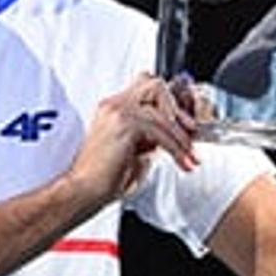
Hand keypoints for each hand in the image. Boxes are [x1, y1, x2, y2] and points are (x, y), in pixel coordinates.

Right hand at [66, 73, 199, 203]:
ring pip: (162, 113)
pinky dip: (176, 148)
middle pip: (156, 85)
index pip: (147, 84)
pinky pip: (160, 131)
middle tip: (190, 132)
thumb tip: (181, 129)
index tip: (186, 122)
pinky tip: (182, 162)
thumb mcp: (140, 149)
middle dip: (178, 110)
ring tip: (190, 156)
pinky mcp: (123, 124)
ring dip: (182, 137)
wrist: (85, 190)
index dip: (170, 100)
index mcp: (114, 107)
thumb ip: (156, 134)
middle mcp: (113, 104)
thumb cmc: (106, 176)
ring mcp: (116, 111)